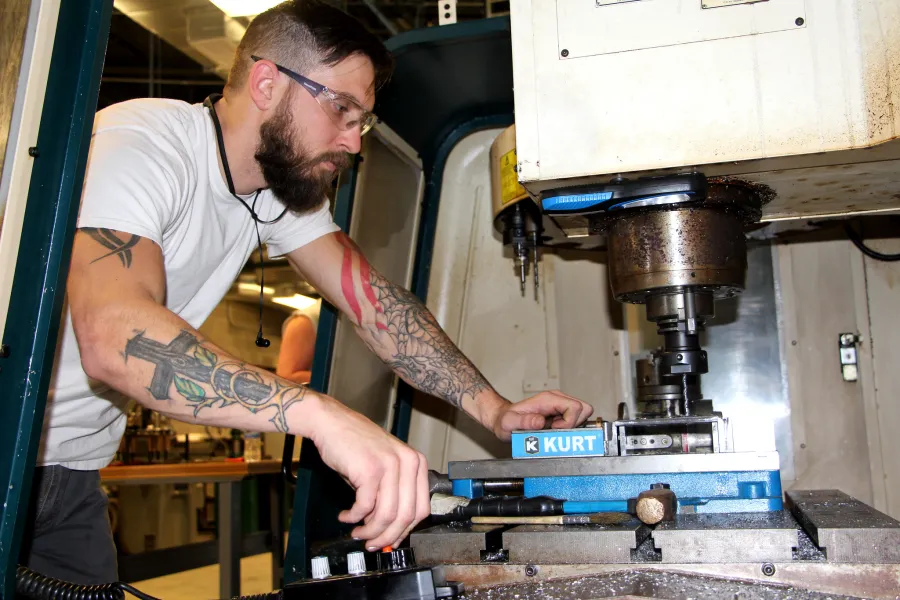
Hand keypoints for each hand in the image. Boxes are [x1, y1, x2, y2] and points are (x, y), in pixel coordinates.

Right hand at [306, 396, 429, 549]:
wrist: (332, 423)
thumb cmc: (355, 445)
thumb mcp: (384, 467)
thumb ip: (392, 494)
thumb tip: (390, 529)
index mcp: (416, 462)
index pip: (421, 508)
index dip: (405, 530)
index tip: (392, 540)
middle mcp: (408, 462)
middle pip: (406, 516)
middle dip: (387, 536)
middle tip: (372, 543)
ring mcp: (390, 465)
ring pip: (386, 515)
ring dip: (369, 531)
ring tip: (356, 533)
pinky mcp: (370, 470)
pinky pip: (365, 507)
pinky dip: (353, 517)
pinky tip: (345, 516)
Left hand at [487, 391, 594, 440]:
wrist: (503, 420)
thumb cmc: (506, 421)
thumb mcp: (509, 423)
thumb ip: (524, 422)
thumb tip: (540, 422)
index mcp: (548, 399)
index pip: (575, 406)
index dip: (569, 422)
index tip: (554, 429)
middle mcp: (557, 399)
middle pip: (584, 409)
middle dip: (575, 425)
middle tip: (557, 431)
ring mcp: (560, 406)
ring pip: (583, 415)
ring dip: (573, 427)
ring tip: (554, 432)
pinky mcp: (561, 413)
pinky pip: (576, 420)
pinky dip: (570, 429)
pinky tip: (555, 433)